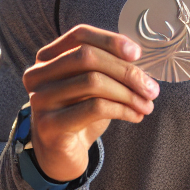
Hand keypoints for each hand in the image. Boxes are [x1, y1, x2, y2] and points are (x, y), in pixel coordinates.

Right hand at [24, 25, 158, 182]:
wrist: (60, 154)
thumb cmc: (80, 113)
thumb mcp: (91, 86)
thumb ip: (106, 67)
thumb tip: (137, 58)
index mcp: (47, 58)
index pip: (80, 35)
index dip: (110, 40)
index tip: (137, 54)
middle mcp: (38, 75)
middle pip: (87, 57)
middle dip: (126, 71)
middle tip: (151, 88)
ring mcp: (40, 99)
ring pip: (93, 82)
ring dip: (128, 93)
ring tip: (147, 105)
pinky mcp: (49, 124)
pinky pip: (94, 108)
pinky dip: (122, 110)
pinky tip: (136, 116)